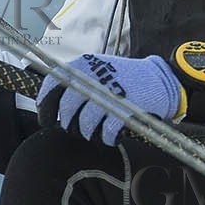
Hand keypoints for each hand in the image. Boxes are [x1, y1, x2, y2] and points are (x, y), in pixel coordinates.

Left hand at [36, 53, 185, 145]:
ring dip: (88, 133)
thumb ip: (74, 81)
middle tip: (75, 129)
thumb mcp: (96, 68)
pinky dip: (107, 139)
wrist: (158, 78)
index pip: (52, 85)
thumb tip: (50, 104)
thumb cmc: (123, 78)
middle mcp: (93, 77)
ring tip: (95, 132)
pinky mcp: (125, 109)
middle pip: (67, 109)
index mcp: (82, 65)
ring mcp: (109, 93)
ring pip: (84, 124)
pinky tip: (111, 136)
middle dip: (68, 124)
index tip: (46, 119)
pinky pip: (106, 133)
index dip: (45, 106)